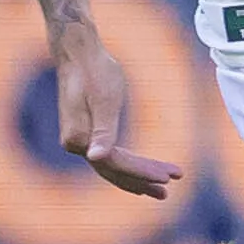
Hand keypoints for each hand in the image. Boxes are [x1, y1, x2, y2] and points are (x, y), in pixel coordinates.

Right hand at [53, 25, 184, 198]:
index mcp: (78, 138)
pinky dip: (126, 164)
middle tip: (168, 192)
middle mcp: (75, 144)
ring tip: (161, 189)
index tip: (168, 177)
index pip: (116, 163)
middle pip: (114, 169)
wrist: (78, 51)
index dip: (142, 172)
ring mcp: (79, 140)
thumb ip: (102, 131)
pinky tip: (141, 169)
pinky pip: (108, 155)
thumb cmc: (95, 70)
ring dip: (136, 176)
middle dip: (142, 180)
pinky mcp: (85, 132)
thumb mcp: (105, 99)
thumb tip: (94, 158)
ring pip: (112, 165)